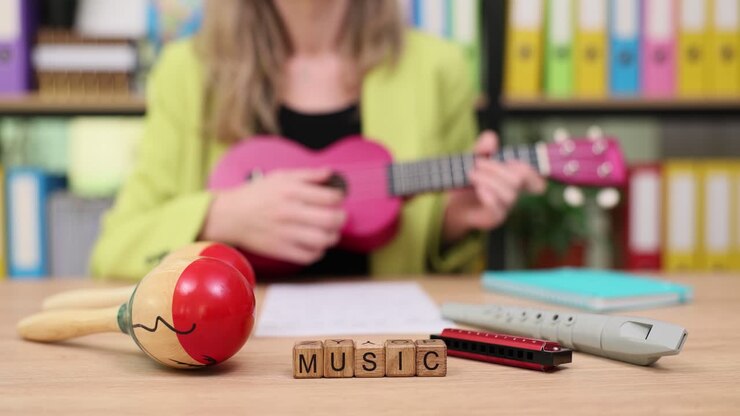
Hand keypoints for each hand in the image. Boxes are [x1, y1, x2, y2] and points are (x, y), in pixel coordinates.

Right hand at [201, 168, 345, 264]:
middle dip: (341, 218)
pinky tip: (316, 245)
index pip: (330, 197)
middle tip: (339, 216)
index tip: (337, 198)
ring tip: (330, 232)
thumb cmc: (256, 195)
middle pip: (330, 220)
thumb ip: (308, 175)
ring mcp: (285, 233)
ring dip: (333, 237)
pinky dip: (318, 252)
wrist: (230, 215)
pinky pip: (308, 256)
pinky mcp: (280, 250)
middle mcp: (290, 212)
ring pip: (323, 240)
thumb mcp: (280, 177)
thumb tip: (330, 173)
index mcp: (291, 191)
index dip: (339, 197)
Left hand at [442, 131, 545, 242]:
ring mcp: (506, 207)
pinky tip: (477, 188)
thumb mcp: (475, 159)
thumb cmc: (470, 181)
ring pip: (510, 193)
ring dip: (488, 179)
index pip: (536, 179)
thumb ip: (484, 147)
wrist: (455, 204)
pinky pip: (498, 207)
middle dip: (496, 167)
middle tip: (477, 164)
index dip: (530, 170)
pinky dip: (488, 194)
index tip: (508, 161)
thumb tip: (492, 137)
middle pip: (519, 179)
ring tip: (471, 174)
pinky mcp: (494, 217)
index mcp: (515, 179)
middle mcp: (514, 193)